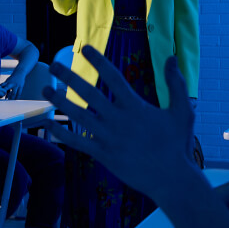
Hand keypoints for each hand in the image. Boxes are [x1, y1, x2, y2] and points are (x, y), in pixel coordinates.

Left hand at [1, 71, 25, 99]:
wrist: (20, 72)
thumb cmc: (12, 78)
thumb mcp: (7, 80)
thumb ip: (5, 86)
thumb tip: (1, 91)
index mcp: (7, 82)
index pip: (3, 87)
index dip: (1, 91)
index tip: (0, 96)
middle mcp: (12, 84)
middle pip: (8, 90)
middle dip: (6, 95)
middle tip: (5, 100)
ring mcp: (16, 85)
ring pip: (14, 93)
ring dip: (12, 98)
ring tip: (10, 101)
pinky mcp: (21, 86)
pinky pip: (19, 93)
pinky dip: (17, 97)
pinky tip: (16, 99)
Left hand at [43, 46, 195, 200]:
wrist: (172, 179)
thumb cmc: (178, 145)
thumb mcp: (183, 111)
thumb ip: (176, 84)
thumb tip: (172, 57)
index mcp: (135, 106)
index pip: (113, 78)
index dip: (99, 62)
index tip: (85, 48)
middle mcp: (118, 119)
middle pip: (88, 93)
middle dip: (69, 77)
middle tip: (54, 65)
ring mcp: (108, 138)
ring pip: (78, 116)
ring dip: (60, 101)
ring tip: (45, 90)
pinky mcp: (103, 155)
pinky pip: (78, 142)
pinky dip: (63, 134)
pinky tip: (49, 124)